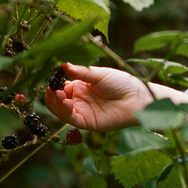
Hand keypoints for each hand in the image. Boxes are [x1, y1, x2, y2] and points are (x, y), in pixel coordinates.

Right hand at [44, 63, 166, 131]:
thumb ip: (80, 72)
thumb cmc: (121, 83)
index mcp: (81, 86)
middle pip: (58, 100)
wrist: (137, 98)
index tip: (50, 78)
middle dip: (51, 94)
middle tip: (50, 88)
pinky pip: (71, 119)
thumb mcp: (98, 74)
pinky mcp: (87, 122)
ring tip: (55, 93)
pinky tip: (63, 101)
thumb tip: (63, 65)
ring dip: (55, 103)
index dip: (54, 83)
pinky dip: (64, 111)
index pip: (61, 86)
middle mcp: (79, 100)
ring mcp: (83, 111)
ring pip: (61, 111)